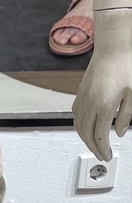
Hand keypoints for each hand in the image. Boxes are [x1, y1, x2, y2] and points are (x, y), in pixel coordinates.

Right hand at [72, 9, 131, 161]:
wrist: (114, 46)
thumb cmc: (127, 65)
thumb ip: (127, 115)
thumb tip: (121, 132)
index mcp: (104, 105)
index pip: (100, 135)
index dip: (103, 148)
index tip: (108, 156)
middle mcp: (90, 103)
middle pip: (86, 133)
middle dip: (92, 147)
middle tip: (101, 155)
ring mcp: (83, 97)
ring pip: (78, 125)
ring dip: (84, 138)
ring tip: (93, 145)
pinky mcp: (80, 92)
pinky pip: (76, 114)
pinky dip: (79, 125)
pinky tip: (85, 127)